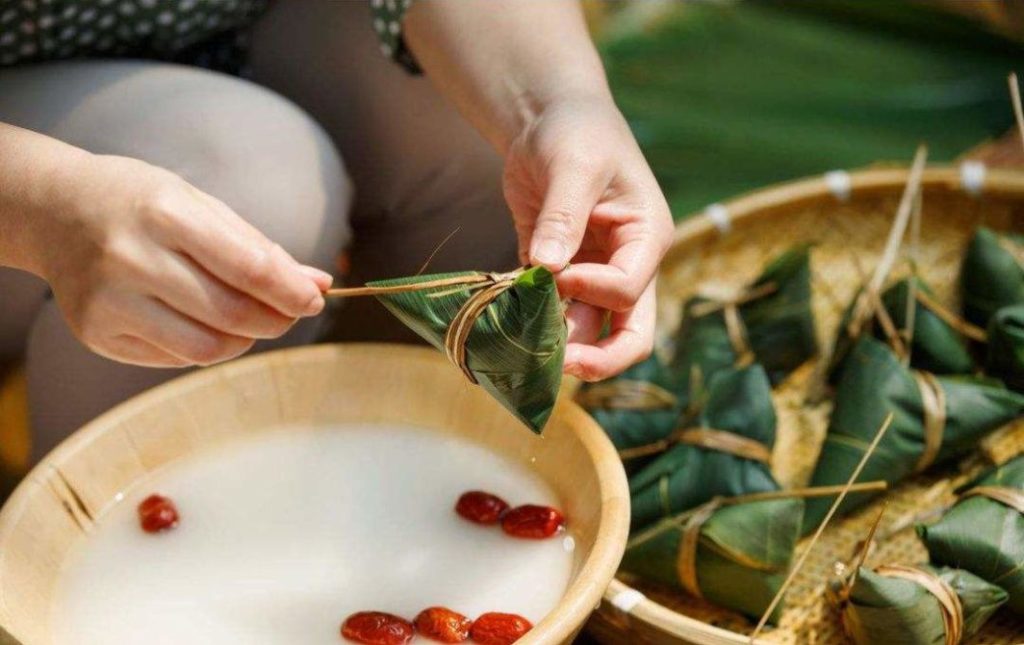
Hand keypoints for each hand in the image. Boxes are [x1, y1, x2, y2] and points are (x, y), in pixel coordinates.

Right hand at [32, 154, 329, 366]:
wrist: (58, 211)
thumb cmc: (143, 204)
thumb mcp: (201, 207)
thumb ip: (260, 248)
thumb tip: (319, 285)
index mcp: (165, 214)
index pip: (248, 268)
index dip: (291, 292)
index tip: (314, 300)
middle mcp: (132, 258)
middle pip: (231, 314)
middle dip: (275, 320)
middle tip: (289, 313)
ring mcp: (109, 301)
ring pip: (206, 348)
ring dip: (244, 339)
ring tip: (247, 319)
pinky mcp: (96, 333)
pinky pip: (174, 358)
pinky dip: (204, 346)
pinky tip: (199, 320)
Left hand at [503, 96, 673, 380]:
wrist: (547, 116)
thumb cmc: (576, 130)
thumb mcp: (574, 166)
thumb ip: (564, 217)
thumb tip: (547, 269)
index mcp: (645, 238)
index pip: (629, 289)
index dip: (593, 291)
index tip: (556, 272)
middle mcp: (625, 264)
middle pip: (628, 334)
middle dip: (596, 358)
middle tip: (557, 366)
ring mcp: (592, 273)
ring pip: (586, 330)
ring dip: (556, 341)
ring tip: (520, 344)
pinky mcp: (557, 272)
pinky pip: (549, 309)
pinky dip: (529, 319)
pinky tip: (503, 320)